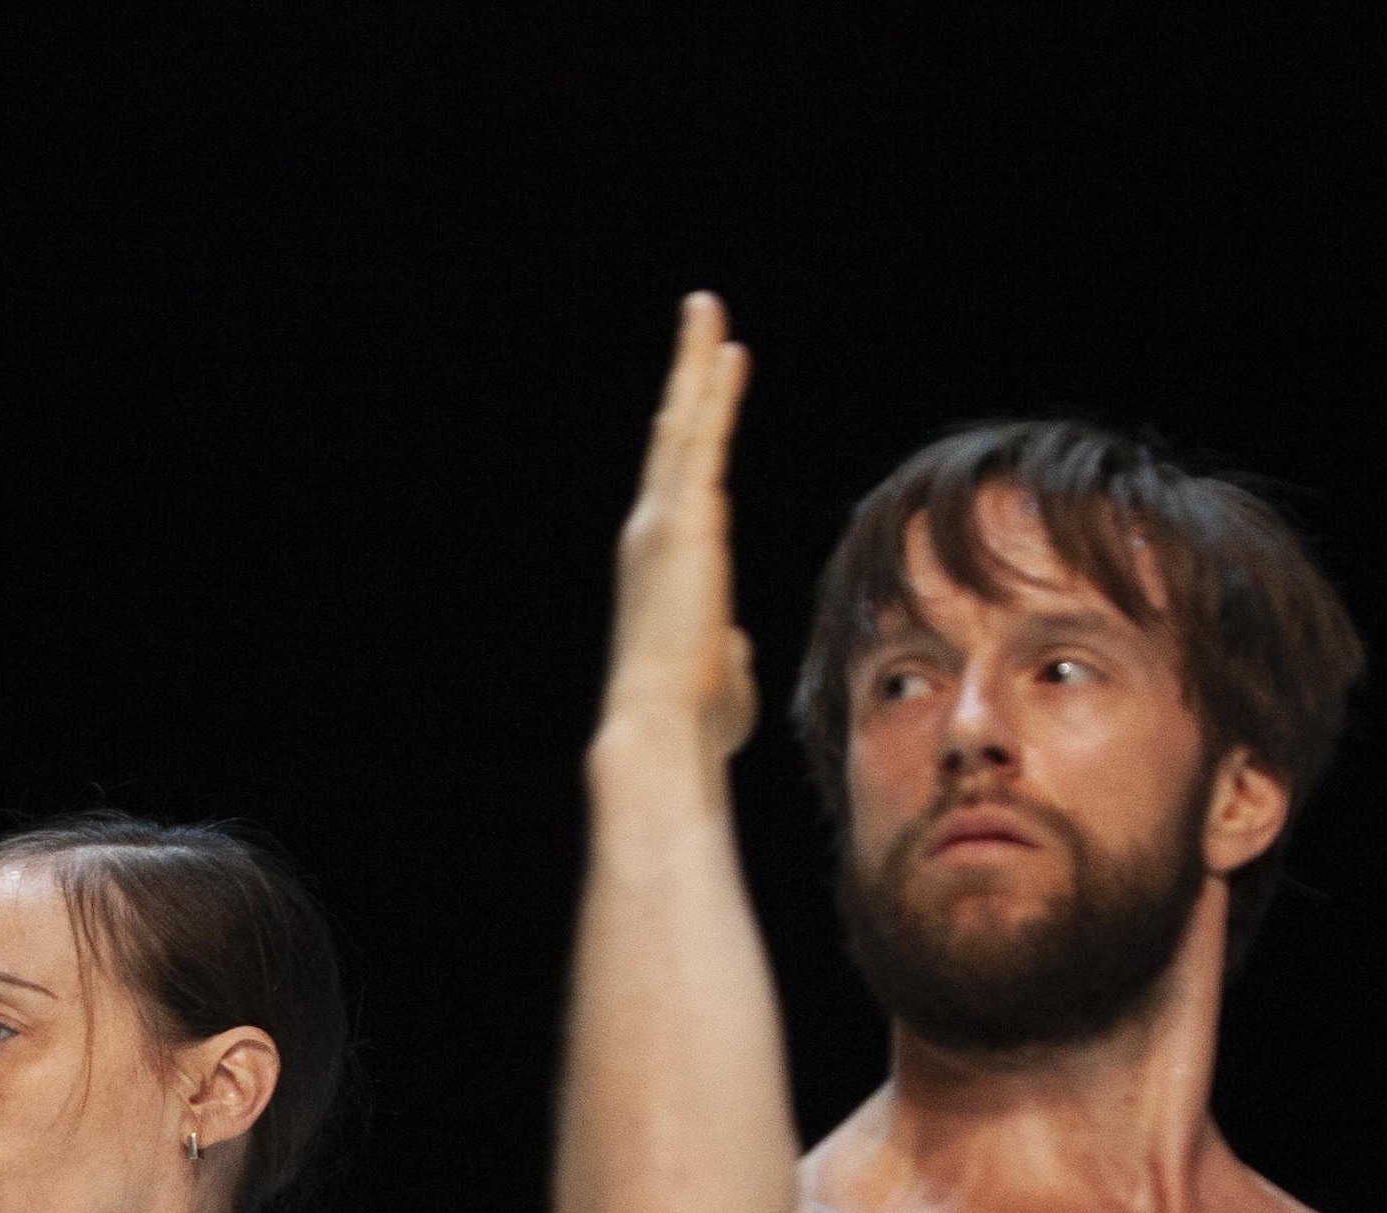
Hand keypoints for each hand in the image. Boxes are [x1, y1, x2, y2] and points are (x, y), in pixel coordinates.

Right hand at [604, 293, 757, 766]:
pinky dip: (713, 390)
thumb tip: (735, 649)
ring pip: (682, 424)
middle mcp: (650, 534)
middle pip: (673, 437)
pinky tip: (727, 348)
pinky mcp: (687, 519)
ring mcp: (663, 521)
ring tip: (706, 311)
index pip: (680, 485)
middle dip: (686, 378)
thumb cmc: (695, 721)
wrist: (662, 727)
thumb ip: (729, 653)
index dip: (691, 436)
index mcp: (660, 568)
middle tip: (700, 322)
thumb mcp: (721, 678)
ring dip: (694, 365)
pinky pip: (704, 438)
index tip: (704, 395)